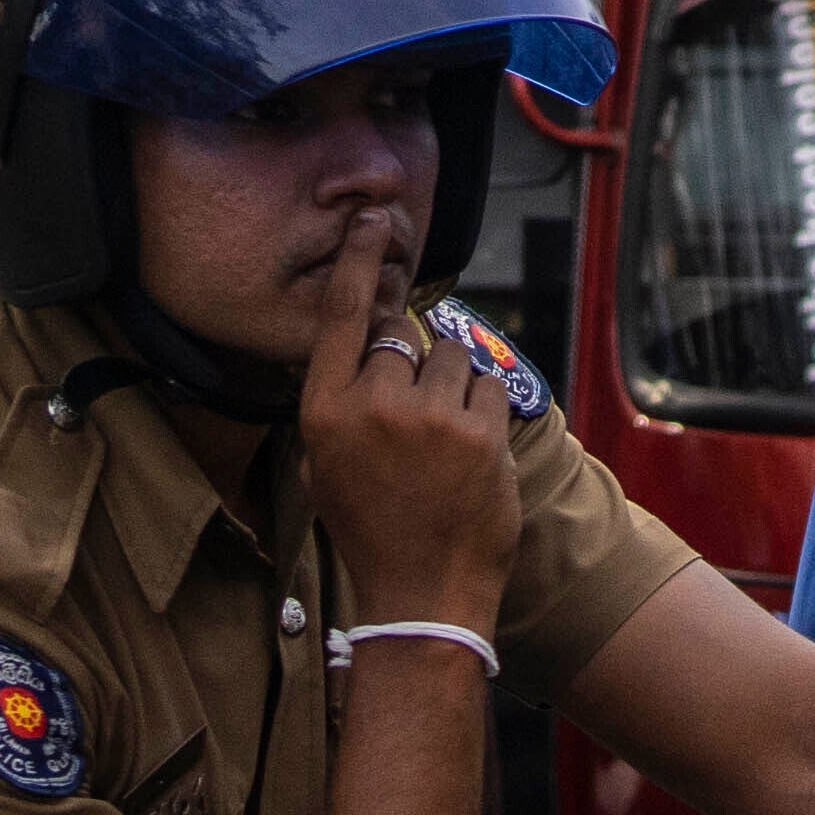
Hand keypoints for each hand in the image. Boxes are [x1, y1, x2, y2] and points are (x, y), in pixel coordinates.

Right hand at [289, 204, 518, 629]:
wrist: (424, 593)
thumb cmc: (374, 530)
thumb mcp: (329, 465)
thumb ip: (344, 401)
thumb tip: (374, 346)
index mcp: (324, 411)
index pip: (343, 315)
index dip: (360, 261)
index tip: (373, 220)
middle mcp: (373, 404)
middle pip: (403, 335)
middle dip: (414, 363)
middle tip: (418, 418)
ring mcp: (429, 415)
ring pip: (453, 359)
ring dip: (454, 389)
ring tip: (444, 445)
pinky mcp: (480, 429)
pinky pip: (489, 386)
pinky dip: (486, 410)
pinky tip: (472, 454)